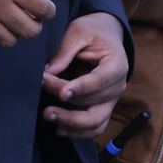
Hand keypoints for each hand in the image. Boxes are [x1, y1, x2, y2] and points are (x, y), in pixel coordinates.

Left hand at [40, 13, 129, 136]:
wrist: (106, 33)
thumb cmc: (92, 30)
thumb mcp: (78, 31)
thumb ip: (64, 51)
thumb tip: (47, 72)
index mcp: (117, 64)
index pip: (99, 81)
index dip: (81, 88)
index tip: (61, 93)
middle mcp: (118, 85)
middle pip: (94, 102)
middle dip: (67, 104)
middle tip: (44, 98)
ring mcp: (112, 99)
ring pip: (96, 121)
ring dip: (72, 123)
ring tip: (48, 116)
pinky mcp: (103, 107)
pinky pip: (95, 127)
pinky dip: (79, 132)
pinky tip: (59, 129)